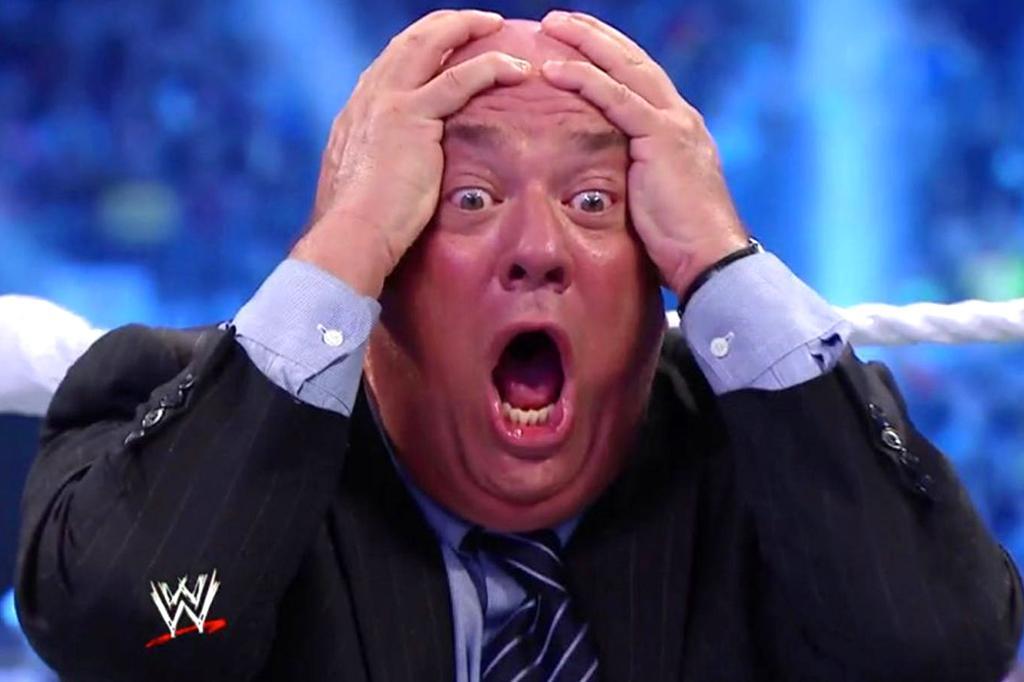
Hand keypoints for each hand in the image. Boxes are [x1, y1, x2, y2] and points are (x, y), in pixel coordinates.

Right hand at [292, 11, 530, 295]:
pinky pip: (459, 79)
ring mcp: (389, 102)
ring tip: (498, 26)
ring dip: (468, 28)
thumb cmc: (361, 225)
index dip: (424, 47)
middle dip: (447, 24)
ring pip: (432, 44)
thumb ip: (381, 168)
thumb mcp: (365, 185)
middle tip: (479, 21)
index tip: (448, 45)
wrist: (352, 233)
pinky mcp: (412, 118)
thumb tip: (395, 179)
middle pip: (411, 40)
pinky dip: (491, 66)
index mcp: (359, 111)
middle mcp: (370, 96)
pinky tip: (516, 67)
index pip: (394, 63)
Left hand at [539, 11, 748, 296]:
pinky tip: (554, 69)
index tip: (579, 42)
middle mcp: (681, 117)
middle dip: (596, 36)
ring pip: (624, 68)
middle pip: (633, 60)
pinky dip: (584, 80)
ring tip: (552, 27)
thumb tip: (599, 182)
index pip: (640, 78)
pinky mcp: (662, 138)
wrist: (710, 259)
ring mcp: (674, 123)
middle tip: (560, 20)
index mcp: (679, 129)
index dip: (609, 55)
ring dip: (586, 43)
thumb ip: (632, 177)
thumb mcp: (652, 200)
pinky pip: (616, 98)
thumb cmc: (679, 243)